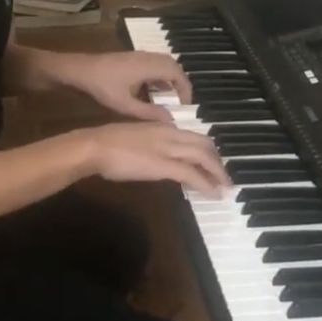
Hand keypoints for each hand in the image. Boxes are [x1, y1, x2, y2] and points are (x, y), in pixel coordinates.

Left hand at [77, 51, 190, 122]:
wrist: (79, 69)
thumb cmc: (101, 86)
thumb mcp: (124, 105)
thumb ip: (148, 113)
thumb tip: (170, 120)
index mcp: (148, 66)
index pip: (177, 73)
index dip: (185, 89)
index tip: (186, 105)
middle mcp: (146, 57)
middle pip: (173, 65)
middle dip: (180, 83)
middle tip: (181, 101)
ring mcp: (138, 56)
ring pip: (163, 63)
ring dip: (169, 78)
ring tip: (170, 98)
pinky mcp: (131, 58)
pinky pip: (153, 64)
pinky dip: (158, 75)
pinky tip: (152, 91)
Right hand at [86, 121, 230, 196]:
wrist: (96, 146)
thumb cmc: (107, 142)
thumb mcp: (134, 137)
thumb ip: (150, 142)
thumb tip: (156, 155)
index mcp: (162, 126)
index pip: (194, 135)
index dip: (208, 149)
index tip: (214, 161)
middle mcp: (170, 133)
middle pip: (205, 144)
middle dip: (218, 161)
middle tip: (225, 177)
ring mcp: (168, 148)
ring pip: (203, 157)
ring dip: (218, 173)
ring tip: (225, 186)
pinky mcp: (164, 165)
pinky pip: (192, 174)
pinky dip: (206, 184)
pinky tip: (213, 193)